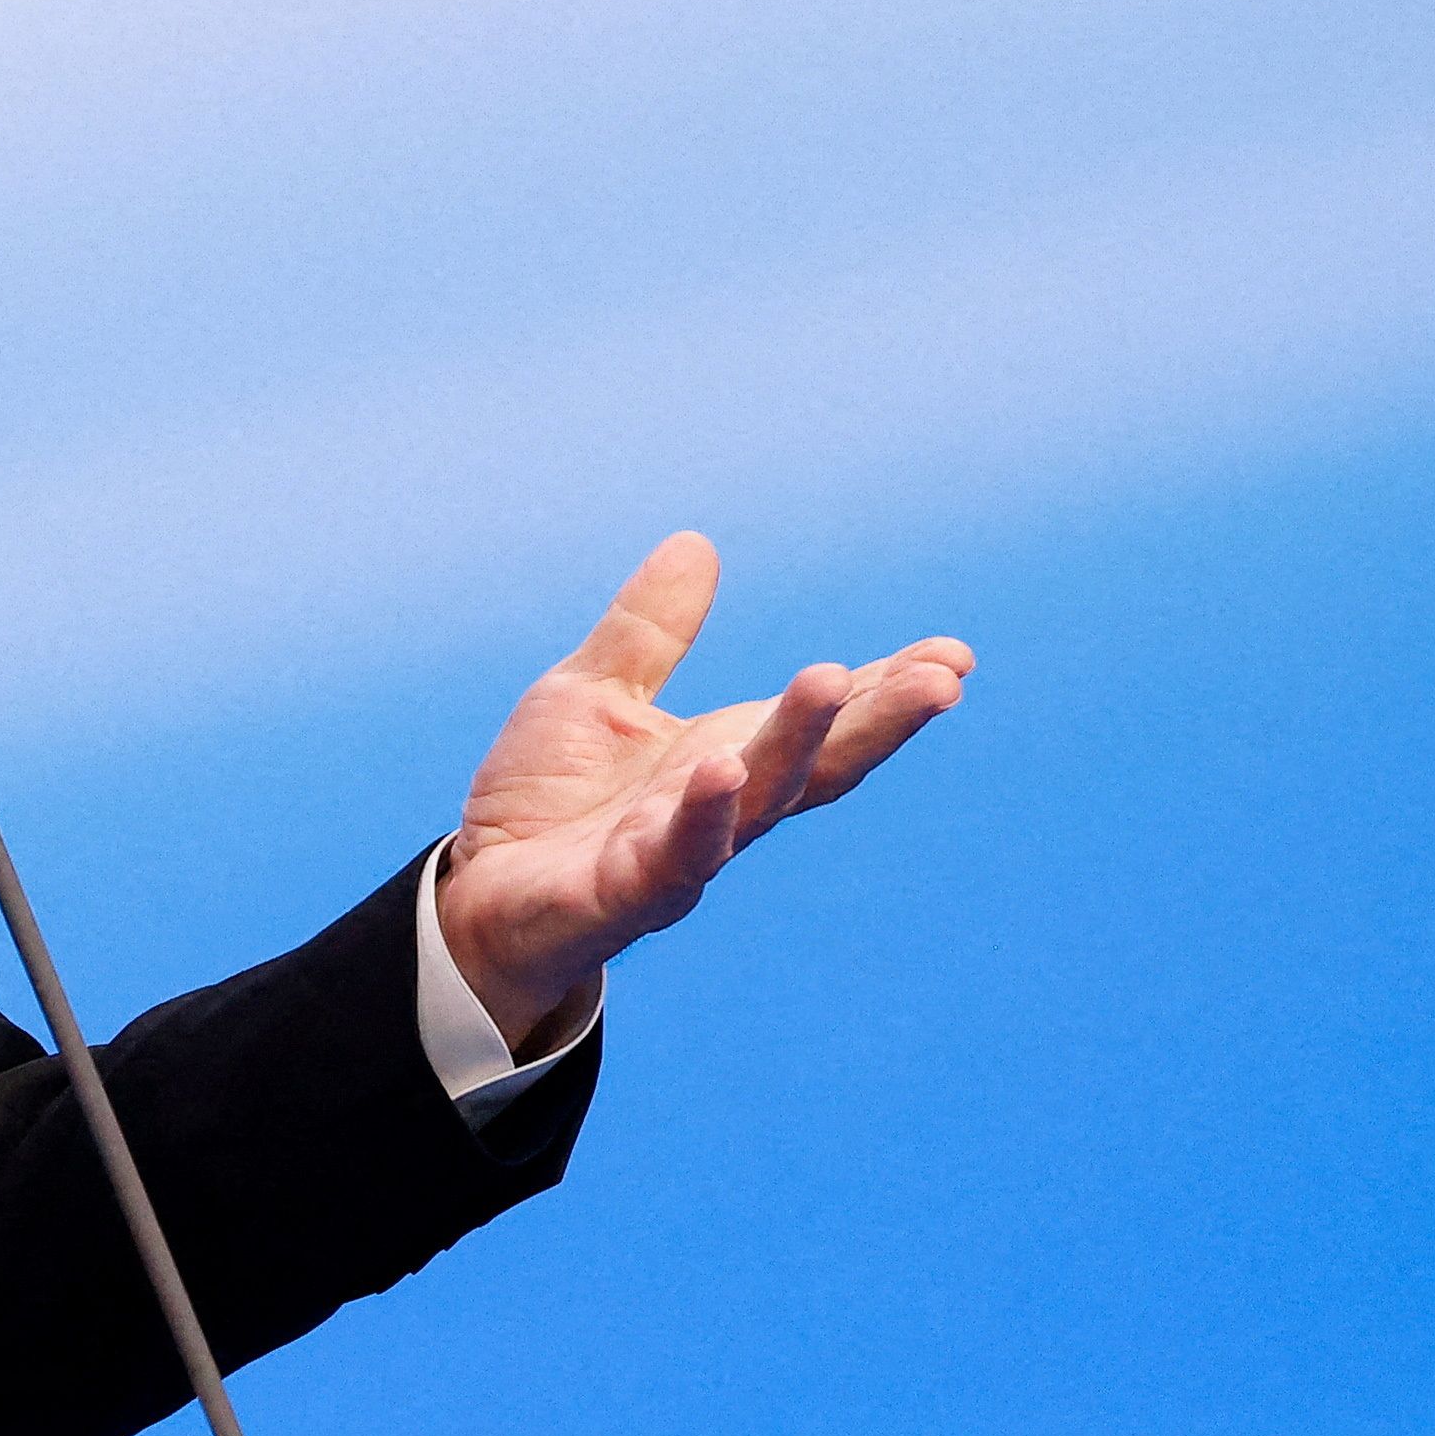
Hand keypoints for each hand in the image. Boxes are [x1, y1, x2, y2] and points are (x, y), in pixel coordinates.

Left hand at [433, 532, 971, 1047]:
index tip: (955, 655)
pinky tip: (722, 769)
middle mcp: (722, 807)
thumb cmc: (548, 801)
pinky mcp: (628, 891)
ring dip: (799, 742)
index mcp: (726, 756)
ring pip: (757, 801)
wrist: (479, 892)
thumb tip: (696, 543)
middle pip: (817, 763)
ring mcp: (682, 853)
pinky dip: (703, 816)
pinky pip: (676, 856)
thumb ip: (648, 631)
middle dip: (881, 721)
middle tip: (944, 677)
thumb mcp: (593, 693)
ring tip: (834, 680)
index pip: (823, 724)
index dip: (888, 692)